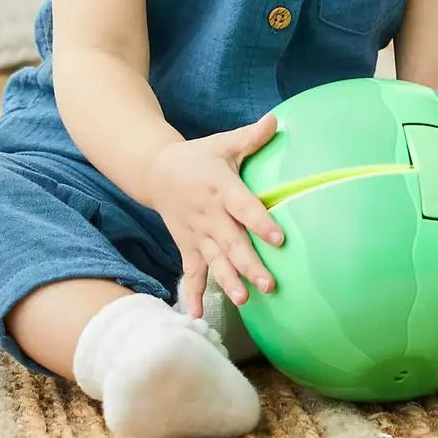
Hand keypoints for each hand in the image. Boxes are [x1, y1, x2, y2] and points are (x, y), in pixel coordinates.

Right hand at [148, 113, 283, 318]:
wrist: (156, 171)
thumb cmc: (199, 157)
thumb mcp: (223, 143)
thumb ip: (251, 137)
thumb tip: (277, 120)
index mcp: (222, 188)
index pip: (244, 207)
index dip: (261, 222)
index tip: (280, 239)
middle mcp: (210, 214)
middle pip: (232, 242)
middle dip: (250, 264)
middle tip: (270, 284)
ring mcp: (197, 233)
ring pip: (215, 261)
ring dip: (228, 281)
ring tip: (244, 300)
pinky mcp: (187, 246)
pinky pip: (191, 273)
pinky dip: (191, 294)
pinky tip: (195, 317)